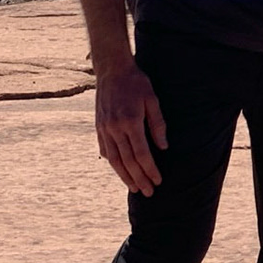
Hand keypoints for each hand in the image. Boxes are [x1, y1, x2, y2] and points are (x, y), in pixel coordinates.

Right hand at [95, 62, 167, 195]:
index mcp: (130, 122)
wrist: (112, 70)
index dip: (150, 170)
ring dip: (124, 176)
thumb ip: (157, 124)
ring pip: (114, 159)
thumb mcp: (152, 99)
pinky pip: (105, 149)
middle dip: (139, 179)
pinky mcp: (99, 126)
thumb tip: (163, 147)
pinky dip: (113, 162)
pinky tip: (120, 170)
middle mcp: (114, 128)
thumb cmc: (136, 83)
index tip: (158, 181)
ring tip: (134, 188)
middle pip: (127, 161)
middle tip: (149, 192)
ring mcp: (104, 128)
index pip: (141, 154)